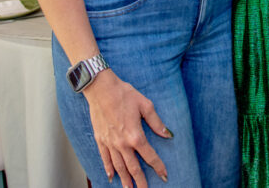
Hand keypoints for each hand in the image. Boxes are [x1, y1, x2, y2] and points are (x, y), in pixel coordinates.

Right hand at [83, 70, 170, 186]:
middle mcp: (122, 143)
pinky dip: (108, 169)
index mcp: (135, 136)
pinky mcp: (100, 139)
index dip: (158, 167)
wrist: (101, 88)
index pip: (149, 156)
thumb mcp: (145, 105)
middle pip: (133, 167)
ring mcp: (110, 143)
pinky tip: (111, 177)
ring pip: (119, 167)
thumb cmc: (124, 94)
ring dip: (125, 179)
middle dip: (140, 181)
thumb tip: (167, 134)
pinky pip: (105, 158)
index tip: (164, 176)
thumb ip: (156, 122)